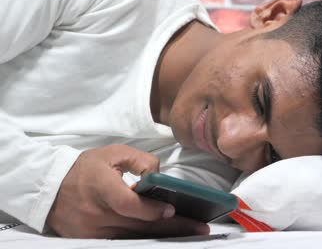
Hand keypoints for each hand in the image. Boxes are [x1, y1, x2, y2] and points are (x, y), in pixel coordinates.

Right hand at [46, 144, 209, 237]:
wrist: (49, 188)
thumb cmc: (86, 168)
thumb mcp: (113, 153)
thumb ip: (140, 160)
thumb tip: (161, 176)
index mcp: (100, 187)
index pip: (127, 204)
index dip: (151, 210)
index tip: (173, 209)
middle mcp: (96, 213)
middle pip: (139, 226)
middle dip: (173, 228)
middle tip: (200, 228)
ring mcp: (92, 231)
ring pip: (134, 238)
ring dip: (164, 236)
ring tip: (190, 232)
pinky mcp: (90, 241)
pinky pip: (123, 242)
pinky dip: (145, 240)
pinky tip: (166, 237)